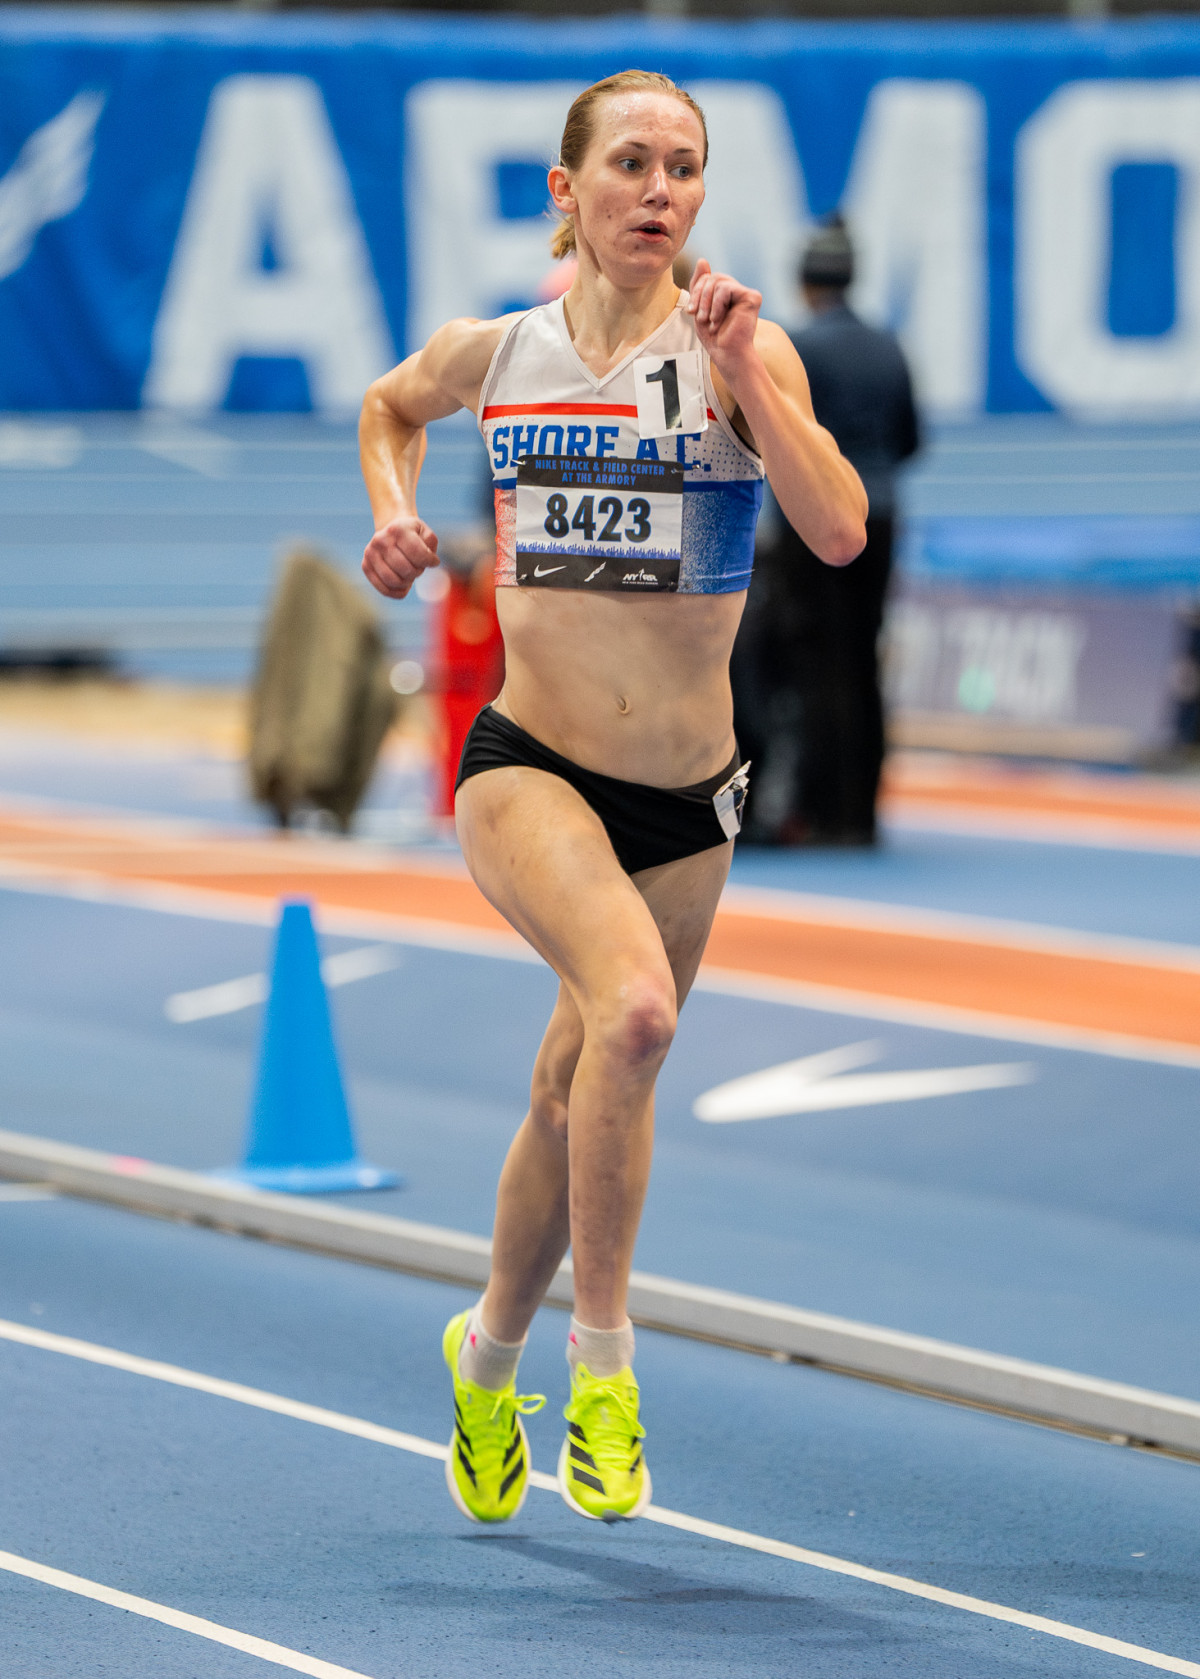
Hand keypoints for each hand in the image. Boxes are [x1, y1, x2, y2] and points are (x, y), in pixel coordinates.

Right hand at [362, 514, 439, 599]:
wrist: (391, 531)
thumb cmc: (412, 535)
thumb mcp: (425, 533)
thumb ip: (431, 543)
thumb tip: (430, 561)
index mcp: (398, 529)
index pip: (418, 554)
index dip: (430, 562)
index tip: (433, 562)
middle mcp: (381, 540)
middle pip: (406, 570)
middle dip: (417, 573)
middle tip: (419, 567)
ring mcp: (370, 553)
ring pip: (393, 581)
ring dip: (407, 583)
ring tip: (410, 575)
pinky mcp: (365, 566)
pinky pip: (384, 589)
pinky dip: (398, 592)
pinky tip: (404, 586)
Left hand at [686, 258, 761, 378]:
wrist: (726, 354)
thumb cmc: (714, 337)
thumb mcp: (700, 307)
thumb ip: (700, 284)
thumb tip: (702, 259)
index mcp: (726, 293)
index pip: (708, 277)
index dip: (696, 292)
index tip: (690, 312)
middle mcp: (738, 291)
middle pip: (712, 276)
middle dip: (700, 296)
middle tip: (699, 318)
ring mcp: (746, 293)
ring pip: (718, 280)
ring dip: (707, 303)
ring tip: (709, 321)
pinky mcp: (753, 297)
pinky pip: (726, 288)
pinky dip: (717, 304)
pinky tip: (718, 319)